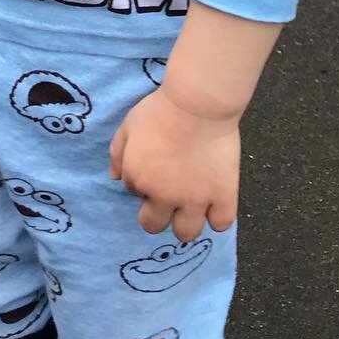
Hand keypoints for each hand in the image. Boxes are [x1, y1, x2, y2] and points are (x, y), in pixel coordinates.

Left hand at [108, 85, 240, 240]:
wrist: (197, 105)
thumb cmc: (160, 110)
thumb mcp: (129, 125)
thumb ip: (118, 153)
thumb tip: (115, 177)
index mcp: (139, 179)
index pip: (133, 192)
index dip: (143, 180)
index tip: (154, 167)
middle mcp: (164, 196)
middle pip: (154, 226)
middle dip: (157, 213)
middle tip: (168, 196)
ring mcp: (194, 200)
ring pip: (186, 233)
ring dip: (185, 222)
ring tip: (191, 205)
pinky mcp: (222, 197)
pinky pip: (220, 224)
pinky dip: (217, 217)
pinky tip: (215, 203)